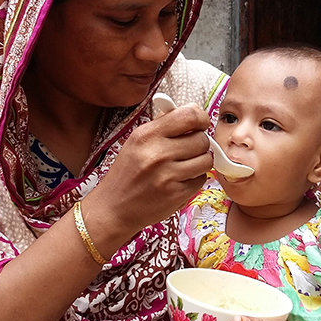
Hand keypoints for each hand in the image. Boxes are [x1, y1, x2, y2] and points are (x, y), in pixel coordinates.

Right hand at [87, 104, 212, 244]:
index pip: (189, 115)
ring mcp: (167, 175)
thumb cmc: (127, 173)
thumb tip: (193, 114)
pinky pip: (201, 179)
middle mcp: (157, 153)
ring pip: (206, 160)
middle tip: (189, 149)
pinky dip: (195, 179)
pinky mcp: (176, 194)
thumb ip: (163, 126)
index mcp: (147, 135)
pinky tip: (180, 180)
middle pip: (202, 139)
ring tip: (187, 165)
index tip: (200, 124)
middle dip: (200, 143)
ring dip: (201, 162)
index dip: (201, 118)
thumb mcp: (136, 142)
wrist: (114, 207)